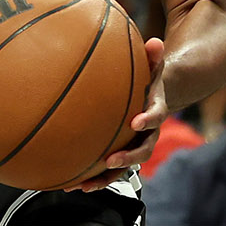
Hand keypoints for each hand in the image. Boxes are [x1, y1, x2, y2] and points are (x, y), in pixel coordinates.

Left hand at [69, 37, 166, 192]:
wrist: (150, 97)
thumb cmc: (147, 79)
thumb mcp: (151, 66)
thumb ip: (152, 56)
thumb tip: (155, 41)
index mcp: (155, 110)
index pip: (156, 117)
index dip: (148, 120)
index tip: (136, 122)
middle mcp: (147, 133)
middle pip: (142, 151)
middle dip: (127, 158)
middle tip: (110, 160)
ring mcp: (133, 145)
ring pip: (123, 167)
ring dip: (105, 177)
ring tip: (85, 184)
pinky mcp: (119, 153)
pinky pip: (106, 169)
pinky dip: (90, 177)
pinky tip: (69, 183)